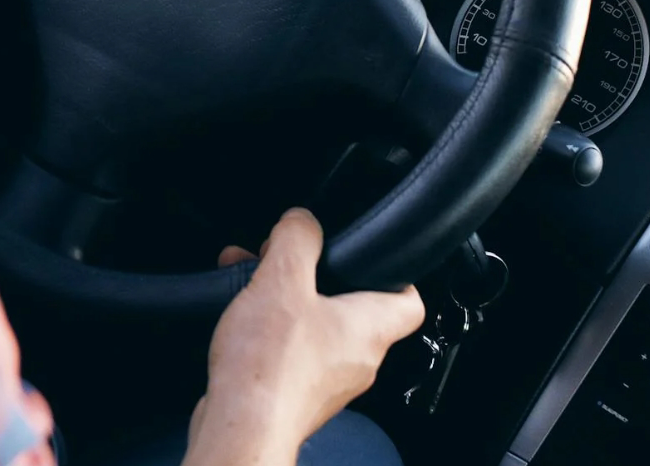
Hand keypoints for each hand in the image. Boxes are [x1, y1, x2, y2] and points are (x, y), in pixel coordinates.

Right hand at [185, 209, 424, 465]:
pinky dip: (269, 330)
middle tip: (291, 260)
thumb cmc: (269, 368)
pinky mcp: (296, 397)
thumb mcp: (283, 279)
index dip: (397, 275)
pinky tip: (239, 317)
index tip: (376, 257)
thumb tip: (302, 220)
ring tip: (252, 280)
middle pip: (352, 308)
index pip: (410, 302)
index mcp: (370, 328)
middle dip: (317, 278)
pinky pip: (291, 352)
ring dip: (286, 300)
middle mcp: (357, 359)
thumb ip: (298, 239)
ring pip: (315, 328)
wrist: (240, 429)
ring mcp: (327, 382)